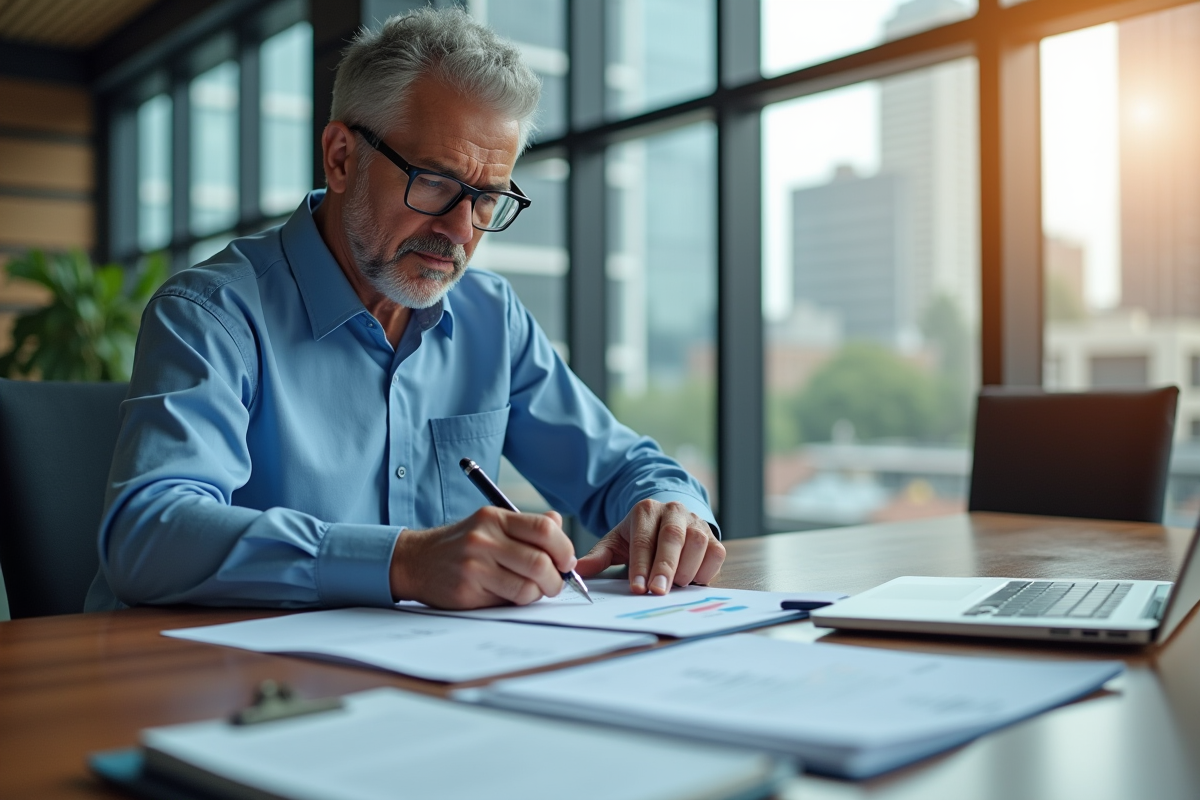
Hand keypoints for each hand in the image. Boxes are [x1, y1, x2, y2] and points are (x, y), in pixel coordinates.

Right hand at [389, 508, 575, 608]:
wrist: (415, 561)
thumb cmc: (461, 545)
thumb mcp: (490, 524)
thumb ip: (526, 526)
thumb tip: (559, 526)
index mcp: (494, 518)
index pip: (544, 529)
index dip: (564, 548)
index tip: (566, 561)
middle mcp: (484, 539)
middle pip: (540, 562)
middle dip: (556, 579)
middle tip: (554, 584)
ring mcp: (474, 565)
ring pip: (527, 587)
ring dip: (537, 594)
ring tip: (531, 590)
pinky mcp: (467, 590)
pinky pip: (507, 601)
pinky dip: (516, 601)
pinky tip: (508, 594)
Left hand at [575, 499, 724, 594]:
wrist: (667, 518)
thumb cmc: (639, 535)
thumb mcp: (616, 542)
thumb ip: (599, 556)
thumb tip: (577, 571)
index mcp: (646, 510)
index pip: (643, 539)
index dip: (641, 565)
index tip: (637, 588)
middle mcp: (673, 511)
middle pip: (672, 537)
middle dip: (665, 566)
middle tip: (658, 592)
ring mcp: (696, 521)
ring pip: (697, 542)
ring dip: (687, 568)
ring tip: (675, 586)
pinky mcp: (713, 535)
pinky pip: (716, 552)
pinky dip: (706, 569)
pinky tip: (693, 580)